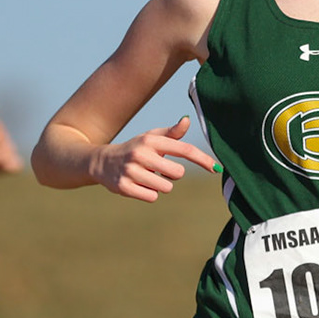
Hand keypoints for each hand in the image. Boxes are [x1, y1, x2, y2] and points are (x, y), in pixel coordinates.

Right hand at [91, 115, 217, 201]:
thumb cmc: (135, 149)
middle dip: (172, 174)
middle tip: (158, 169)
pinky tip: (138, 184)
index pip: (184, 150)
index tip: (217, 168)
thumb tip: (187, 120)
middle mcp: (141, 154)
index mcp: (151, 141)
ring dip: (160, 185)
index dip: (203, 159)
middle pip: (178, 173)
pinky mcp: (124, 187)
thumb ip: (172, 133)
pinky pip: (152, 197)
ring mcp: (131, 171)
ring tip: (146, 176)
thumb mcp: (151, 138)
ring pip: (166, 187)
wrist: (102, 162)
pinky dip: (149, 193)